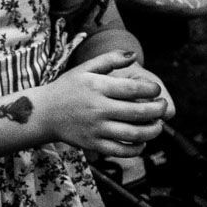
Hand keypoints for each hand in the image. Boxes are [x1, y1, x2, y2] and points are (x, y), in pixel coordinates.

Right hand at [43, 51, 170, 156]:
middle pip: (139, 112)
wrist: (43, 112)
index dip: (152, 90)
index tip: (156, 90)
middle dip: (159, 111)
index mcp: (97, 87)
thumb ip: (109, 59)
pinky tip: (142, 142)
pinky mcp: (94, 144)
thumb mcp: (84, 69)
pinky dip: (137, 148)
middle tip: (163, 107)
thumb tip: (133, 55)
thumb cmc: (67, 88)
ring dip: (153, 131)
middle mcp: (98, 108)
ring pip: (134, 134)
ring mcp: (96, 128)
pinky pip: (122, 151)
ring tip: (158, 125)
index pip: (133, 88)